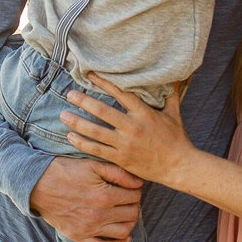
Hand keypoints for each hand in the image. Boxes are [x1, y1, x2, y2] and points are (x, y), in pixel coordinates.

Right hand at [29, 156, 142, 241]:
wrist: (38, 184)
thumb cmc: (66, 171)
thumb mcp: (94, 165)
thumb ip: (119, 173)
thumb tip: (139, 183)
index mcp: (104, 196)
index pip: (135, 196)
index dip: (137, 190)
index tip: (132, 186)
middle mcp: (98, 215)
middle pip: (132, 214)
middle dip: (135, 204)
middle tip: (130, 198)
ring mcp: (88, 229)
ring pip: (123, 232)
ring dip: (130, 222)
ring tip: (126, 212)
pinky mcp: (79, 237)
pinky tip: (124, 237)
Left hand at [60, 73, 195, 188]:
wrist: (178, 166)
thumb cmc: (176, 138)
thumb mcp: (174, 113)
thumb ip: (170, 94)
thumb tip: (174, 76)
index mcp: (144, 113)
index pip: (120, 93)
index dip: (104, 83)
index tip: (90, 75)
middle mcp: (132, 127)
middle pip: (102, 111)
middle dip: (83, 101)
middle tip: (70, 94)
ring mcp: (125, 144)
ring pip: (95, 131)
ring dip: (77, 122)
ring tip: (63, 115)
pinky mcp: (121, 158)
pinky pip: (97, 150)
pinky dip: (82, 143)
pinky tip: (71, 137)